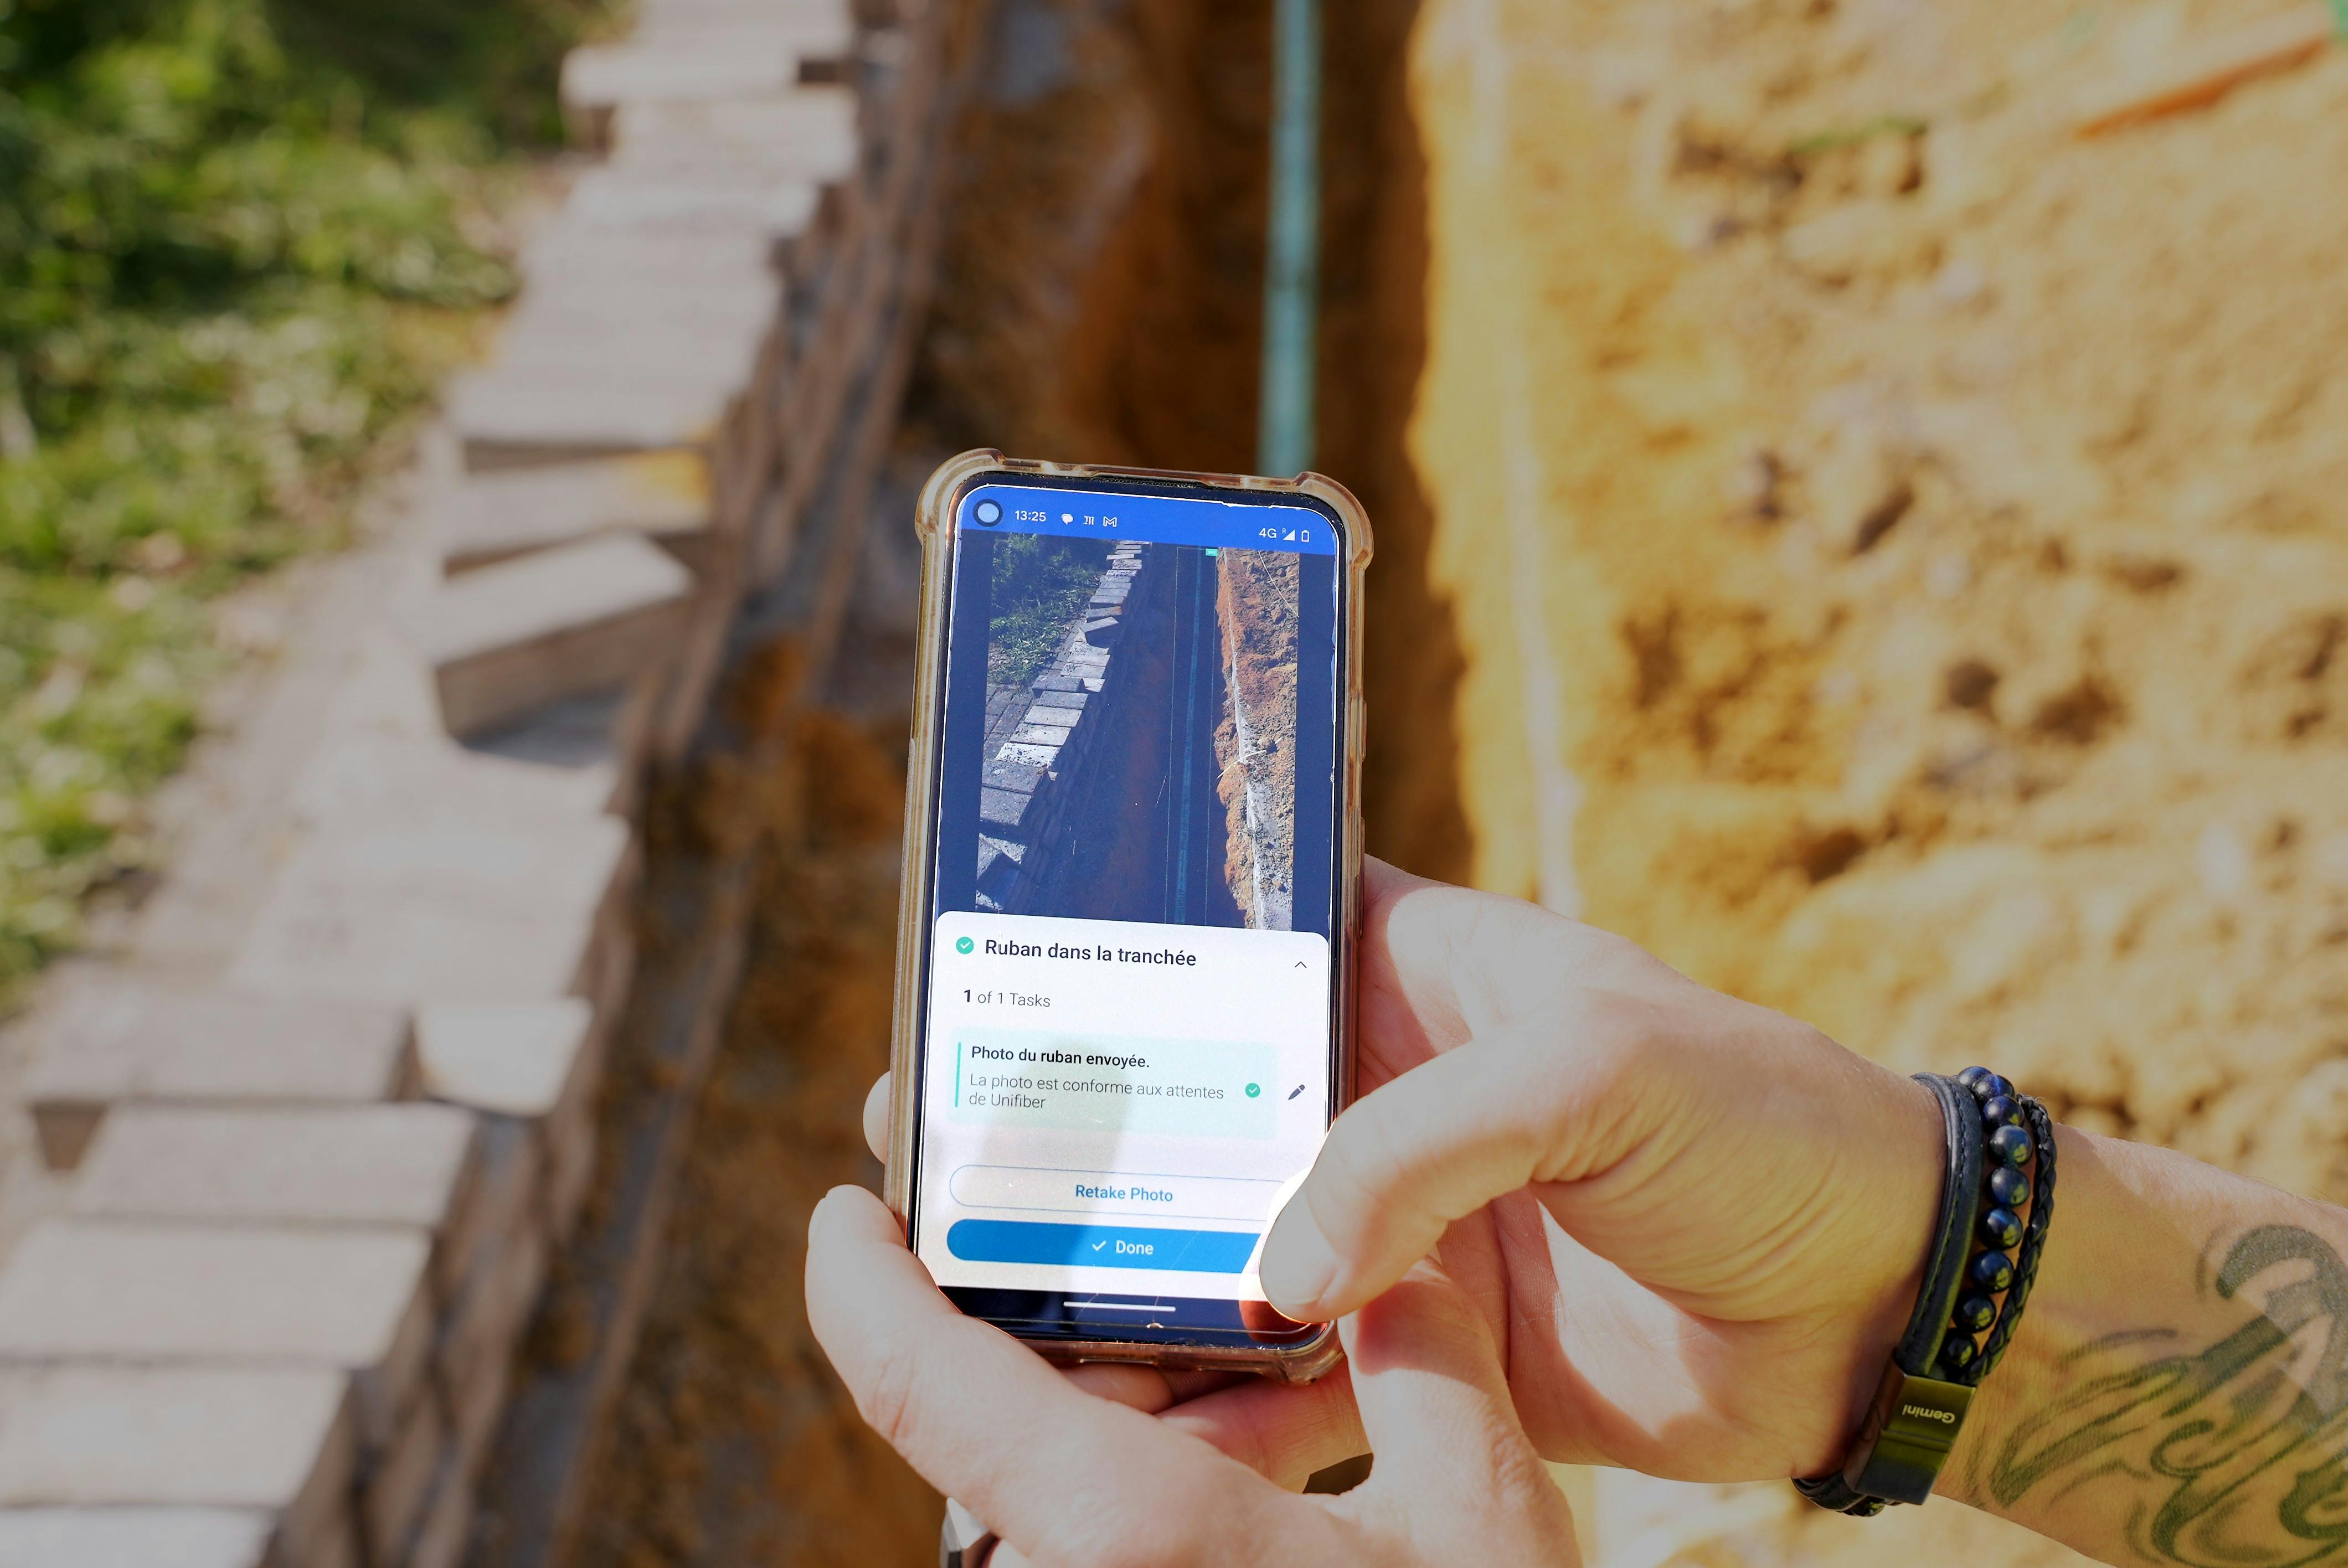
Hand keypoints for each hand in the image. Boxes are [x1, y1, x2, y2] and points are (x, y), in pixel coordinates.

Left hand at [806, 1184, 1580, 1566]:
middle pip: (1000, 1467)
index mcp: (1131, 1537)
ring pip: (1050, 1541)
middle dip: (1053, 1388)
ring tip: (1226, 1436)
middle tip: (1131, 1313)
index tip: (845, 1221)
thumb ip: (1427, 1367)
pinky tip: (1240, 1530)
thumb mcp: (1481, 1521)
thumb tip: (1399, 1272)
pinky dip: (1136, 1545)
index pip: (921, 1386)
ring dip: (1108, 1482)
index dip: (856, 1286)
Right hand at [852, 857, 1941, 1487]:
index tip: (992, 990)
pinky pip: (1283, 1378)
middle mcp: (1376, 1092)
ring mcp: (1387, 1224)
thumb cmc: (1761, 1124)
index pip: (1231, 935)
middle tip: (948, 1170)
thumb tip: (1275, 1271)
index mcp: (1410, 971)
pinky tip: (1143, 1433)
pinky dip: (1217, 1410)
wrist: (1879, 1302)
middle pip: (1187, 1109)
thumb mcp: (1597, 1069)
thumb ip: (1424, 1145)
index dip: (1112, 957)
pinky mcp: (1413, 1348)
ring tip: (1008, 1318)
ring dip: (1123, 1290)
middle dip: (1078, 1143)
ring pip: (1213, 1250)